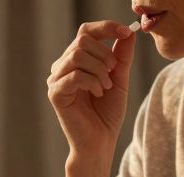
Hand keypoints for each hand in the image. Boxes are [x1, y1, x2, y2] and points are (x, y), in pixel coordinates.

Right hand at [46, 21, 136, 156]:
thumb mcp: (119, 80)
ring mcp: (56, 80)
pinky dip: (91, 81)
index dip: (106, 28)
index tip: (125, 32)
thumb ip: (121, 57)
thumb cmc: (107, 115)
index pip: (86, 32)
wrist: (99, 143)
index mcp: (75, 62)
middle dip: (104, 54)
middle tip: (113, 73)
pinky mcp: (55, 93)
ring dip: (98, 68)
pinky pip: (74, 74)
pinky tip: (98, 93)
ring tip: (105, 86)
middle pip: (81, 40)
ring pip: (77, 55)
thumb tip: (128, 32)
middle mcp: (62, 67)